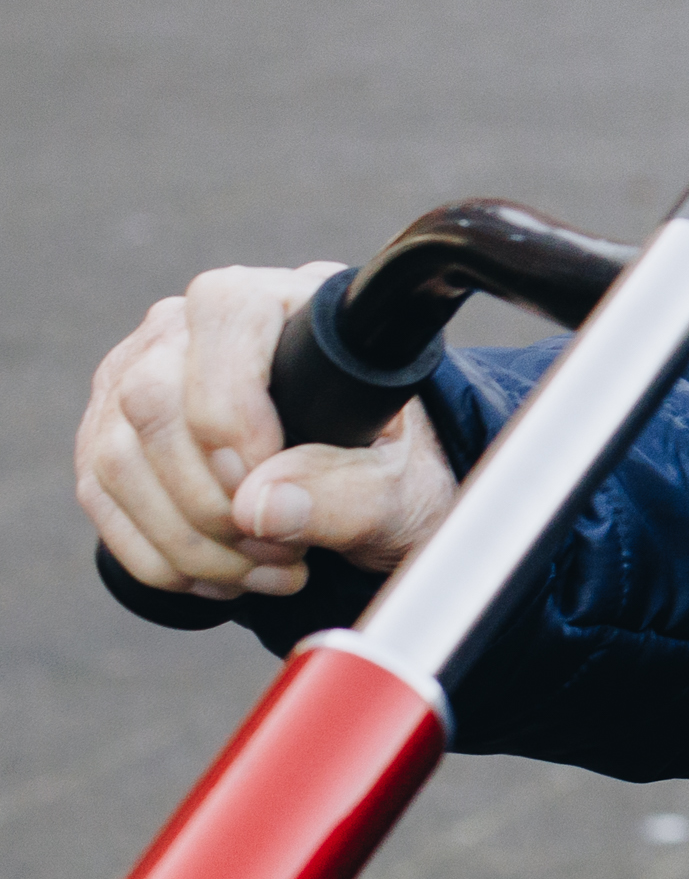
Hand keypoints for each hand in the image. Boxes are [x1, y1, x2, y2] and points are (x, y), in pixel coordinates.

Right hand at [76, 266, 461, 602]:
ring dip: (191, 541)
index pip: (223, 320)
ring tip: (268, 567)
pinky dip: (160, 558)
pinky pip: (102, 501)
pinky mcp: (106, 438)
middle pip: (153, 398)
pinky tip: (224, 577)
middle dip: (212, 499)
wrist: (360, 486)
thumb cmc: (382, 462)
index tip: (271, 487)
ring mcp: (131, 379)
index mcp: (276, 301)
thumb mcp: (396, 481)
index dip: (235, 414)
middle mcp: (185, 326)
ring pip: (118, 459)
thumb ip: (346, 490)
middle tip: (281, 548)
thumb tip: (261, 508)